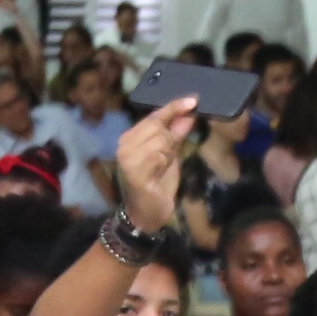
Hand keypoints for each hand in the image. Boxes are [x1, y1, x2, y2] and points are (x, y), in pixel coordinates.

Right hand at [111, 99, 195, 231]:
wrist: (147, 215)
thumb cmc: (157, 185)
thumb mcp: (170, 155)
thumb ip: (176, 134)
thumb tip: (188, 114)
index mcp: (130, 138)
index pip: (154, 116)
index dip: (173, 107)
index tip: (192, 100)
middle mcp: (124, 145)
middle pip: (158, 126)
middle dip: (170, 139)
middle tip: (167, 158)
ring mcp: (126, 158)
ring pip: (160, 140)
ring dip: (167, 154)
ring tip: (160, 168)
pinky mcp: (133, 171)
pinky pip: (157, 155)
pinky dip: (163, 163)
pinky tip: (157, 174)